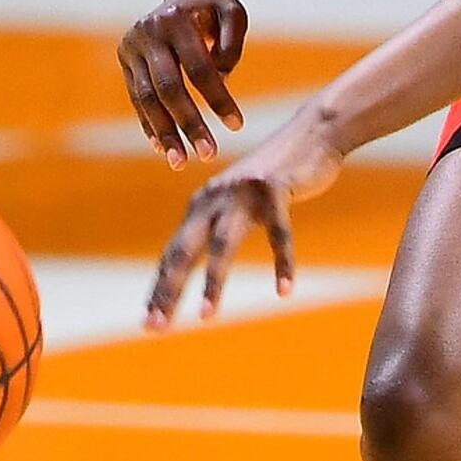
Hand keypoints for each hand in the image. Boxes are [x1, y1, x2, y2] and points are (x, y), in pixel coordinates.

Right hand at [120, 0, 250, 164]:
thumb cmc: (216, 7)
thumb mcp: (234, 14)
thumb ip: (232, 43)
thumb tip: (221, 79)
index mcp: (175, 19)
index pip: (198, 68)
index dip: (217, 98)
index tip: (237, 126)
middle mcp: (147, 32)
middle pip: (168, 87)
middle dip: (188, 124)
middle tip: (209, 155)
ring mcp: (131, 46)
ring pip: (146, 98)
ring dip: (164, 133)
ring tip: (181, 162)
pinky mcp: (125, 59)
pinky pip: (137, 98)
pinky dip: (150, 123)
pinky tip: (163, 148)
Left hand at [143, 107, 346, 329]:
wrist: (311, 135)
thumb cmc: (273, 177)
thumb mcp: (236, 200)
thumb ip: (215, 223)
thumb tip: (191, 257)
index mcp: (201, 206)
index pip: (173, 254)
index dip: (160, 289)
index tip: (150, 323)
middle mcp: (214, 198)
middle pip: (184, 251)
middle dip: (168, 291)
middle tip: (155, 326)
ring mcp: (244, 193)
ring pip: (223, 245)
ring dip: (213, 283)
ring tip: (205, 317)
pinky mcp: (276, 189)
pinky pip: (280, 234)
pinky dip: (282, 264)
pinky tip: (284, 290)